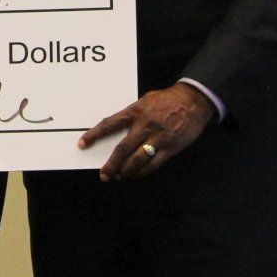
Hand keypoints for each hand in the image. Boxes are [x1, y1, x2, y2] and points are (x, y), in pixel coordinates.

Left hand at [82, 83, 214, 181]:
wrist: (194, 100)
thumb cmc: (168, 99)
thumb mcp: (145, 100)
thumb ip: (132, 114)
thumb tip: (118, 128)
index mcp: (135, 112)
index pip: (109, 124)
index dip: (94, 135)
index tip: (82, 144)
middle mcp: (144, 126)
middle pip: (122, 149)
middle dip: (111, 164)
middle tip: (104, 175)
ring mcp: (158, 138)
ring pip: (137, 160)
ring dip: (126, 171)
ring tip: (120, 176)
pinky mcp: (170, 148)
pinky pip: (154, 164)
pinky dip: (143, 171)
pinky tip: (137, 174)